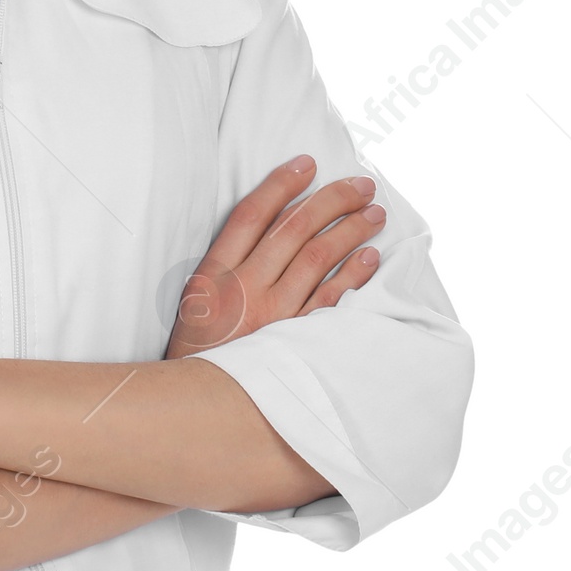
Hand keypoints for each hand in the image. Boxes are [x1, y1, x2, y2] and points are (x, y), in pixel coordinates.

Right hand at [164, 155, 384, 358]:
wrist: (196, 406)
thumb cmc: (197, 351)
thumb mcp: (195, 301)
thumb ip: (226, 266)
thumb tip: (270, 227)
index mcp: (214, 274)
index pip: (252, 214)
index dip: (281, 184)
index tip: (308, 164)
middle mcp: (245, 288)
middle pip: (293, 229)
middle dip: (331, 199)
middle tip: (361, 184)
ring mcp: (273, 316)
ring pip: (318, 258)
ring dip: (351, 229)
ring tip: (374, 212)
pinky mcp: (295, 342)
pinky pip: (331, 301)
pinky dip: (353, 276)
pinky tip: (369, 256)